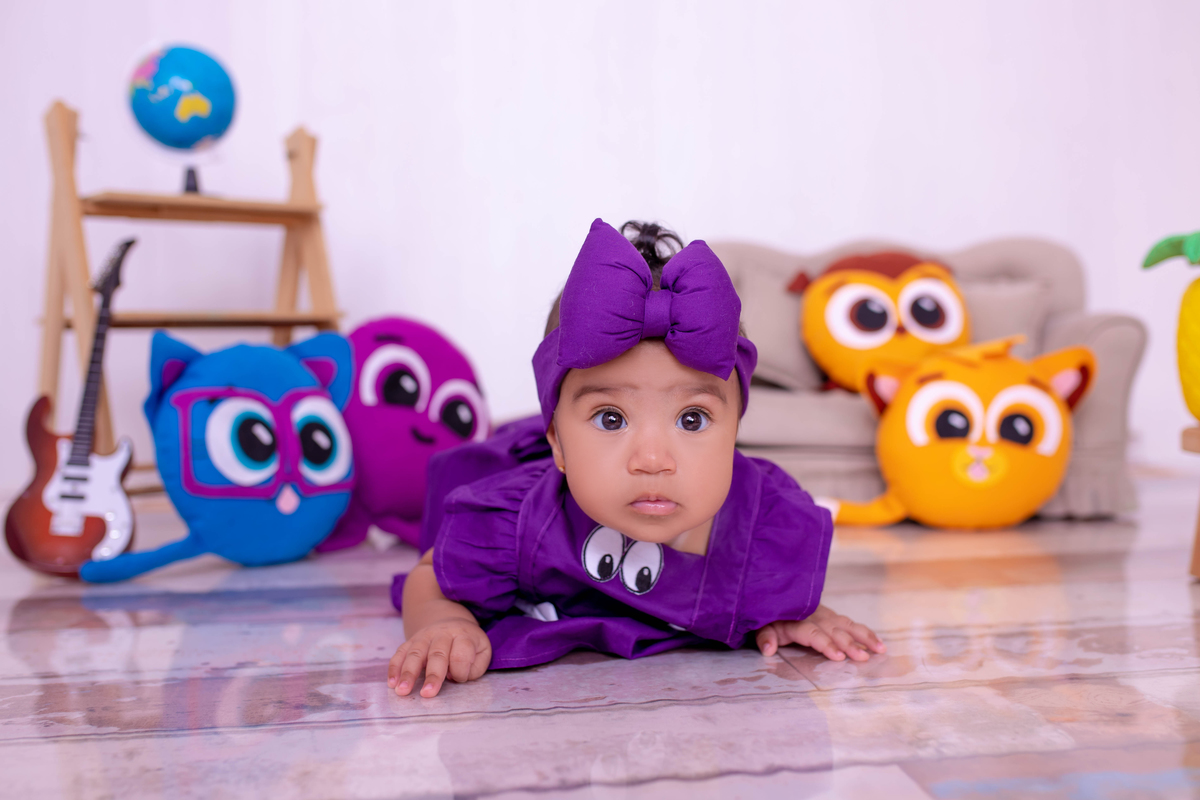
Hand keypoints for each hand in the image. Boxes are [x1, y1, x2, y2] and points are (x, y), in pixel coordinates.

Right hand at [388, 616, 491, 696]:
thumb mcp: (482, 651)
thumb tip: (455, 677)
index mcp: (463, 635)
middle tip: (427, 694)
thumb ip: (476, 666)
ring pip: (415, 653)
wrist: (451, 621)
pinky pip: (400, 652)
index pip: (461, 654)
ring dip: (408, 672)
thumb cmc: (469, 643)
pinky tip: (392, 683)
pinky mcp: (411, 641)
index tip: (459, 679)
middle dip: (433, 675)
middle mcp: (442, 634)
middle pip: (437, 654)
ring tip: (402, 691)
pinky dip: (394, 667)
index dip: (460, 670)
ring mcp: (424, 636)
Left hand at [756, 604, 885, 661]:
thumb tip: (768, 649)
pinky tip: (878, 642)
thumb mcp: (761, 627)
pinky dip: (865, 632)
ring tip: (880, 649)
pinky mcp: (832, 615)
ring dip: (864, 637)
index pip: (814, 634)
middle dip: (850, 644)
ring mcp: (825, 614)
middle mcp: (815, 616)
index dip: (826, 645)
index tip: (839, 656)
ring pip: (847, 625)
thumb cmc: (769, 617)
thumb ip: (764, 637)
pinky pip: (850, 623)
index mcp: (798, 621)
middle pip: (835, 631)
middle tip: (864, 658)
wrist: (775, 597)